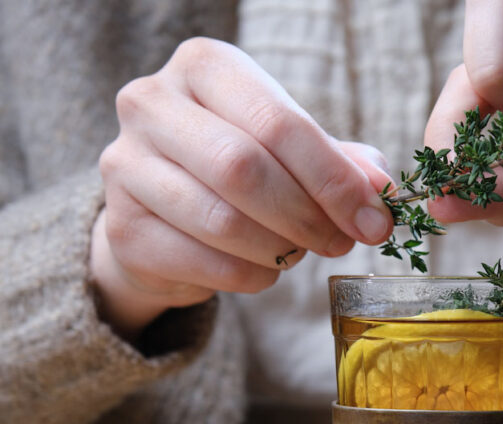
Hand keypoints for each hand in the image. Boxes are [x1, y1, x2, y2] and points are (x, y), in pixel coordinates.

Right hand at [92, 38, 392, 338]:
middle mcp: (151, 104)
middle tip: (342, 242)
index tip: (373, 220)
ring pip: (221, 221)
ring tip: (300, 251)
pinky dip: (251, 276)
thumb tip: (380, 192)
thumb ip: (342, 163)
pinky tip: (266, 269)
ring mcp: (125, 165)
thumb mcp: (295, 149)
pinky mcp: (122, 227)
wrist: (167, 208)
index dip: (333, 179)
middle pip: (244, 169)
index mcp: (205, 67)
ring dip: (280, 249)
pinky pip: (203, 263)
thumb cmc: (242, 165)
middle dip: (308, 216)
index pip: (279, 122)